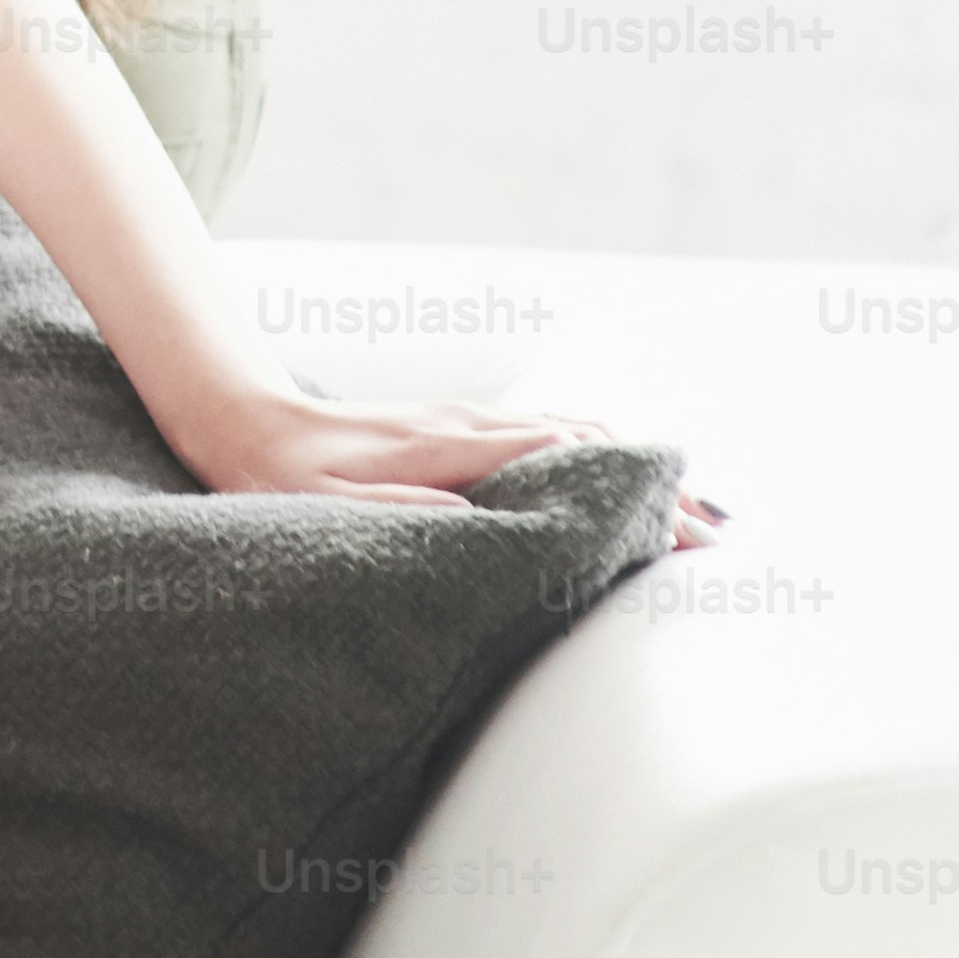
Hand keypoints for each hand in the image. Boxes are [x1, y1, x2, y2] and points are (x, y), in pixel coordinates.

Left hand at [162, 376, 730, 550]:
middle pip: (593, 443)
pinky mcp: (457, 428)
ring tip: (698, 512)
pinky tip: (622, 478)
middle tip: (719, 539)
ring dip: (640, 468)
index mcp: (456, 443)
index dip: (633, 497)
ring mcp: (468, 420)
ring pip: (578, 433)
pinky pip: (551, 434)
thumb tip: (483, 516)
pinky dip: (604, 453)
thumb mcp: (329, 508)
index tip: (690, 536)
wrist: (239, 418)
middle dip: (659, 487)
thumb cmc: (280, 476)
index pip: (569, 461)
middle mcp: (474, 422)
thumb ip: (403, 511)